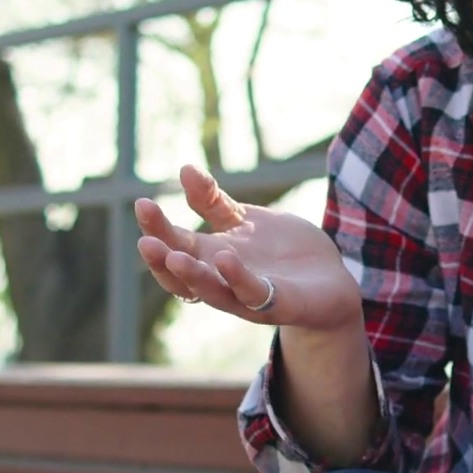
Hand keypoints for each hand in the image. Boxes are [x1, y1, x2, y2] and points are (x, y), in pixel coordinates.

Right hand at [135, 165, 360, 331]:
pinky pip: (254, 294)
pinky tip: (226, 258)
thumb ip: (213, 202)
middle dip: (162, 259)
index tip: (142, 203)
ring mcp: (248, 296)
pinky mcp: (279, 304)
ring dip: (192, 276)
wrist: (329, 280)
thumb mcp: (244, 220)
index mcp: (210, 258)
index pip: (174, 246)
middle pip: (183, 274)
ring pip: (212, 292)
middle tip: (145, 240)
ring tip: (174, 256)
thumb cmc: (282, 252)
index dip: (157, 229)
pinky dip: (238, 278)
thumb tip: (185, 169)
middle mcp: (222, 281)